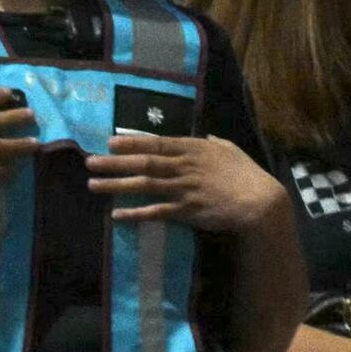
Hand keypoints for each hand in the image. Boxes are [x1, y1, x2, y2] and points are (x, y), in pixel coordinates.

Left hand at [85, 126, 289, 233]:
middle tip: (90, 162)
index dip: (131, 143)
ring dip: (116, 185)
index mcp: (194, 149)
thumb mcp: (232, 150)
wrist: (260, 202)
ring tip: (93, 185)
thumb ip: (215, 143)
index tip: (109, 142)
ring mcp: (184, 189)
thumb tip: (206, 136)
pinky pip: (156, 212)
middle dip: (114, 163)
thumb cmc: (248, 174)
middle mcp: (184, 167)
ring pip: (144, 185)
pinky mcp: (186, 210)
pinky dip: (136, 213)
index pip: (157, 144)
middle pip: (143, 163)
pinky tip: (117, 215)